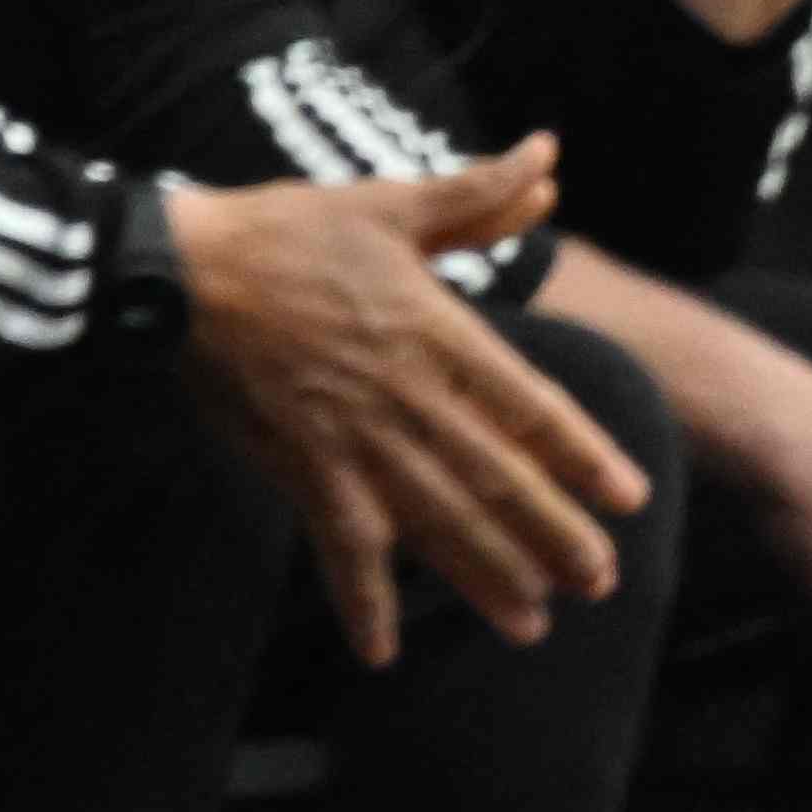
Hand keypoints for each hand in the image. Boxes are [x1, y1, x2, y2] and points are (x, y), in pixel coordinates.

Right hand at [166, 141, 646, 664]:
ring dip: (487, 576)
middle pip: (496, 478)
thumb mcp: (389, 204)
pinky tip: (381, 652)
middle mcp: (406, 395)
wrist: (185, 269)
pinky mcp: (303, 467)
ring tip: (532, 622)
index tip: (626, 497)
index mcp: (434, 330)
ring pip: (437, 521)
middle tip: (601, 581)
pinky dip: (360, 601)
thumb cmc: (289, 230)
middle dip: (553, 535)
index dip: (581, 454)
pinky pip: (340, 547)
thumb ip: (476, 196)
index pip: (528, 404)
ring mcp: (354, 439)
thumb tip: (548, 159)